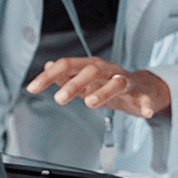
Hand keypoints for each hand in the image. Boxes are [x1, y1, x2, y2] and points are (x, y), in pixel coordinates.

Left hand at [25, 57, 170, 119]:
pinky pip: (145, 99)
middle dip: (74, 83)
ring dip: (103, 92)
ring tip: (90, 104)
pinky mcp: (142, 95)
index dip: (48, 76)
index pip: (67, 65)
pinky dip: (145, 105)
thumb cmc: (111, 84)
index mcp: (91, 66)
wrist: (143, 88)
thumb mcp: (86, 81)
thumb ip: (66, 75)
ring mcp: (126, 82)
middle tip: (58, 99)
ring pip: (116, 83)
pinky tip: (145, 113)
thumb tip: (47, 66)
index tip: (31, 88)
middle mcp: (108, 70)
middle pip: (91, 71)